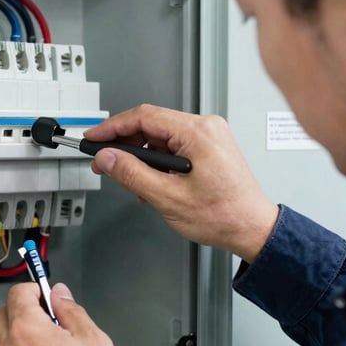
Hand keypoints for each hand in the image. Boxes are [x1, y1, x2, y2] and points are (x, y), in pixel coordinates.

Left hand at [0, 282, 127, 345]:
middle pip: (4, 317)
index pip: (17, 294)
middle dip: (23, 314)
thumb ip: (70, 310)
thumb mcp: (94, 340)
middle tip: (50, 326)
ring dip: (16, 342)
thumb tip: (59, 295)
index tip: (45, 297)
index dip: (34, 291)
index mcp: (27, 329)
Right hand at [85, 104, 278, 263]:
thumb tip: (107, 158)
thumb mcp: (168, 197)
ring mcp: (209, 137)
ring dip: (140, 157)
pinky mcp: (208, 148)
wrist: (252, 228)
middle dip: (123, 144)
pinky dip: (156, 161)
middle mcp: (205, 128)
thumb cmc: (224, 215)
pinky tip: (149, 181)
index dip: (112, 127)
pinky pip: (173, 146)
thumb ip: (132, 174)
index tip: (93, 138)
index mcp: (198, 133)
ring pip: (160, 137)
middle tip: (102, 162)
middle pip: (151, 125)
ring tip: (128, 180)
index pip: (143, 117)